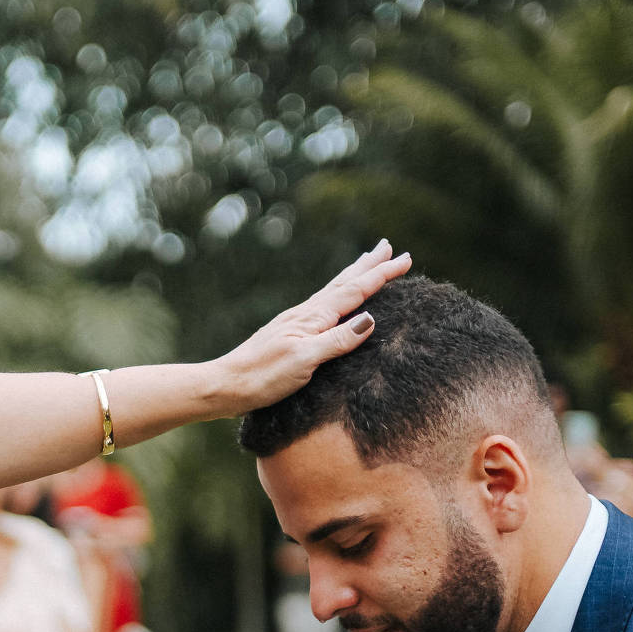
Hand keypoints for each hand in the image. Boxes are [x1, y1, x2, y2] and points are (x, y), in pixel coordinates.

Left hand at [208, 242, 410, 413]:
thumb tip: (370, 318)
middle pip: (344, 282)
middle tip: (390, 246)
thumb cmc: (263, 377)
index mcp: (313, 318)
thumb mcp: (304, 361)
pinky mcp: (291, 333)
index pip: (355, 291)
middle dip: (369, 265)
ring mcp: (297, 322)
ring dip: (354, 275)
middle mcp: (306, 314)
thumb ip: (337, 340)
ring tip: (367, 261)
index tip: (406, 259)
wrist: (226, 385)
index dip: (381, 275)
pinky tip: (334, 300)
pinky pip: (323, 305)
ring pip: (334, 291)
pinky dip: (338, 295)